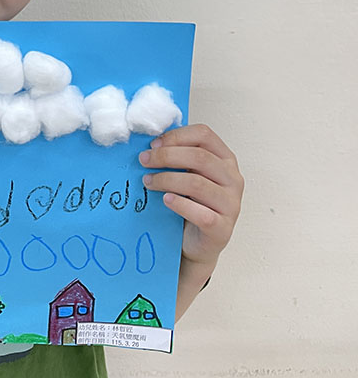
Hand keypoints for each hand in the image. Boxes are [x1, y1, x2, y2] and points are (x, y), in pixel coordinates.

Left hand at [138, 124, 243, 272]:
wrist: (195, 243)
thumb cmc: (190, 203)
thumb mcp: (187, 174)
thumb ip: (178, 158)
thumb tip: (150, 144)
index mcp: (225, 160)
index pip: (204, 135)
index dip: (177, 136)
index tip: (153, 144)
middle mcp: (233, 179)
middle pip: (200, 157)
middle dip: (166, 156)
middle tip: (144, 160)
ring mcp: (231, 205)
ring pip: (197, 184)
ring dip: (167, 180)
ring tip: (148, 182)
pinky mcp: (222, 228)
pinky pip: (200, 214)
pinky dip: (180, 205)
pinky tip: (166, 200)